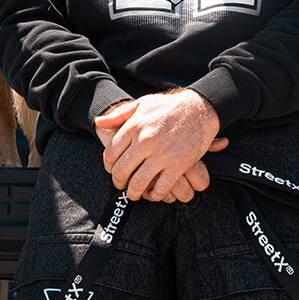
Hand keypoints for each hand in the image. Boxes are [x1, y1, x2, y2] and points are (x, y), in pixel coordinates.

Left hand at [94, 90, 227, 201]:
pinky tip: (154, 193)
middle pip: (121, 171)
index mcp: (134, 127)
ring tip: (134, 194)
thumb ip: (119, 114)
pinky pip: (161, 188)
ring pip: (138, 183)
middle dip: (119, 182)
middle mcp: (145, 141)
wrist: (200, 108)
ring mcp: (161, 154)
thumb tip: (99, 122)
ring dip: (134, 193)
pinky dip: (155, 195)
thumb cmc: (170, 105)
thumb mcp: (142, 104)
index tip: (112, 170)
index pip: (110, 154)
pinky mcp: (178, 165)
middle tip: (121, 185)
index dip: (108, 166)